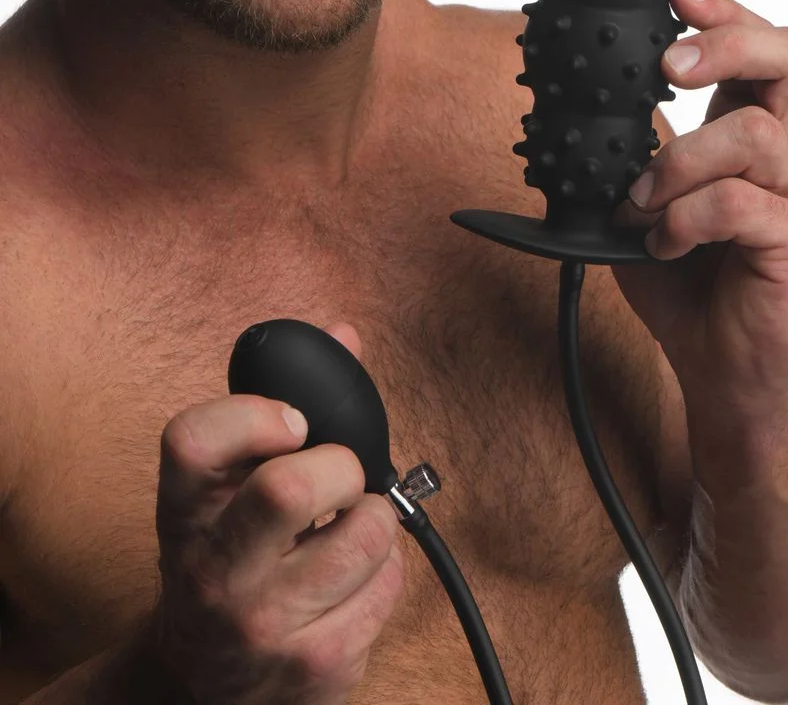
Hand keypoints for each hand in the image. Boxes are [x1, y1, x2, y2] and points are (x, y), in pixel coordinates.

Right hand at [149, 321, 403, 704]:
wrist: (205, 684)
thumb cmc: (227, 558)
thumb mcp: (225, 488)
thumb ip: (273, 408)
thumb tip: (344, 333)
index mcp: (183, 511)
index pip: (193, 439)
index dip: (253, 414)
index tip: (293, 421)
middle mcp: (211, 570)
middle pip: (289, 488)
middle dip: (341, 467)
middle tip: (339, 479)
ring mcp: (261, 625)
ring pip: (363, 533)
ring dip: (374, 517)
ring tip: (348, 529)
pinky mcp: (315, 666)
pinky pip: (388, 584)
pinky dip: (385, 568)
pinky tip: (350, 579)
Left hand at [612, 0, 787, 417]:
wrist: (722, 375)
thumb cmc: (691, 292)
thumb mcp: (646, 212)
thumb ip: (633, 162)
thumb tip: (593, 115)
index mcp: (754, 137)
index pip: (764, 52)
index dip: (727, 14)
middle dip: (728, 43)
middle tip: (670, 66)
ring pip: (753, 132)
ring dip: (678, 163)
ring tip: (642, 205)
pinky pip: (740, 203)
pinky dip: (683, 218)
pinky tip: (663, 243)